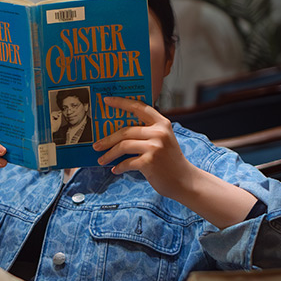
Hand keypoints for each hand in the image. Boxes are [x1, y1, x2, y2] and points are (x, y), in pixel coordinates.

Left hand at [92, 96, 258, 228]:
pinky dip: (118, 167)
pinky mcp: (150, 162)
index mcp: (161, 123)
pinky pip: (127, 162)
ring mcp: (155, 147)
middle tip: (96, 145)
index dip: (121, 102)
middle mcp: (159, 132)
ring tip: (101, 160)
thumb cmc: (170, 161)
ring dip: (109, 154)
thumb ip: (148, 132)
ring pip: (123, 146)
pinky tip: (115, 170)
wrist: (185, 181)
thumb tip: (119, 132)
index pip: (139, 107)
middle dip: (107, 139)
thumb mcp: (163, 140)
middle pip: (125, 131)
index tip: (106, 100)